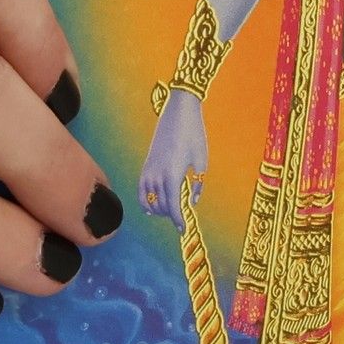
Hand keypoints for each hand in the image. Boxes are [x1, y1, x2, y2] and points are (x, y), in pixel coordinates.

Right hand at [139, 89, 207, 233]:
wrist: (179, 114)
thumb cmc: (194, 135)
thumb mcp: (201, 161)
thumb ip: (197, 184)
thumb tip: (192, 202)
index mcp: (172, 176)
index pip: (173, 206)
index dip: (178, 220)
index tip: (183, 229)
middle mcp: (156, 176)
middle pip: (161, 205)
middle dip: (171, 215)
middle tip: (182, 220)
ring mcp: (148, 170)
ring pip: (149, 200)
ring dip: (159, 210)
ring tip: (170, 214)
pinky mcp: (145, 165)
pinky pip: (141, 190)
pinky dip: (145, 201)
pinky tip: (151, 207)